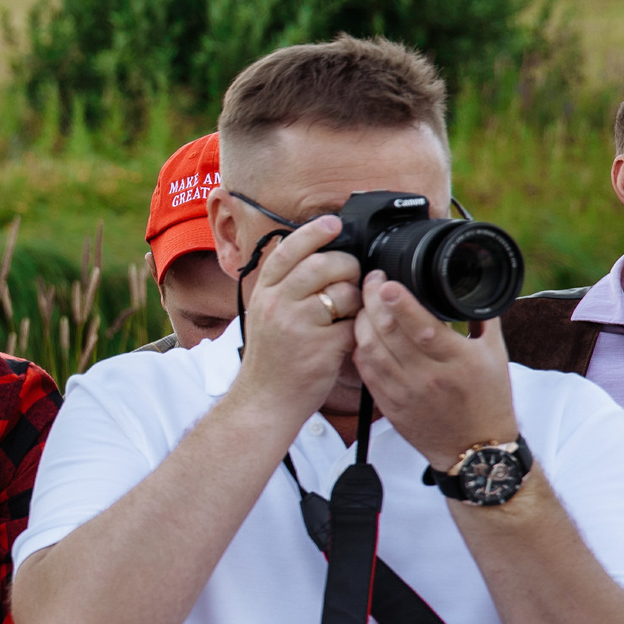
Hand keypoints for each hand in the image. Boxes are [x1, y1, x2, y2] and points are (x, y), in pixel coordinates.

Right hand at [225, 215, 364, 427]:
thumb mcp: (266, 315)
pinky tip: (348, 336)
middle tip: (351, 278)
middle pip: (323, 264)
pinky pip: (354, 324)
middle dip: (347, 267)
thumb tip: (319, 257)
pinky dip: (358, 328)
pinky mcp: (322, 346)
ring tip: (347, 314)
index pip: (289, 250)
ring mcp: (299, 325)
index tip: (333, 223)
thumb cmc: (272, 358)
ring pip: (344, 292)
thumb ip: (286, 287)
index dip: (314, 232)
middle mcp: (278, 304)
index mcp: (264, 293)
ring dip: (356, 300)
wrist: (266, 399)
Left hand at [352, 277, 518, 468]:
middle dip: (373, 301)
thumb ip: (481, 318)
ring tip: (365, 301)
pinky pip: (364, 369)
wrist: (475, 450)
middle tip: (371, 279)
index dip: (401, 304)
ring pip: (370, 349)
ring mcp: (404, 391)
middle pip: (389, 333)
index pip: (423, 328)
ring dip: (362, 321)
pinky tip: (362, 330)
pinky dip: (359, 345)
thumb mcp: (496, 355)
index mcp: (458, 362)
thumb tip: (467, 287)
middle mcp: (429, 377)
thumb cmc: (488, 399)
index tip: (387, 283)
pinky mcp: (387, 403)